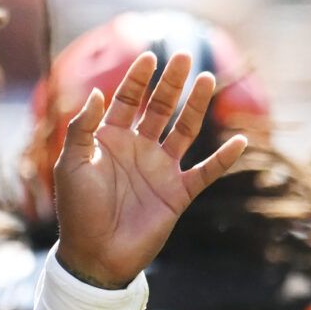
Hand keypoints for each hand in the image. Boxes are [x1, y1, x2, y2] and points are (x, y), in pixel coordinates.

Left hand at [51, 51, 247, 288]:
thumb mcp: (71, 165)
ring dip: (196, 107)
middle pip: (160, 108)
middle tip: (184, 57)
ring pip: (185, 131)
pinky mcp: (178, 194)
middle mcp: (138, 150)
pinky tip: (239, 142)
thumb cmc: (78, 210)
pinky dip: (223, 159)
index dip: (137, 79)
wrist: (95, 254)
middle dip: (171, 83)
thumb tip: (96, 93)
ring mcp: (160, 170)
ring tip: (206, 80)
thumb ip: (81, 129)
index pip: (127, 100)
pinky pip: (206, 173)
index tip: (149, 55)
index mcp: (110, 140)